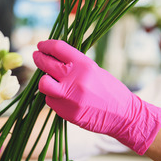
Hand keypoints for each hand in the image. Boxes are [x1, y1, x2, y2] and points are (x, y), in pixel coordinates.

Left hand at [32, 40, 160, 154]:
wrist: (123, 115)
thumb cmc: (109, 90)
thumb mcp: (94, 70)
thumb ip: (74, 64)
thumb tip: (53, 56)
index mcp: (84, 65)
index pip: (58, 48)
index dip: (46, 45)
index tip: (41, 46)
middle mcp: (75, 79)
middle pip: (46, 64)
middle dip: (38, 58)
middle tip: (37, 56)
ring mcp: (70, 97)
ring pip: (44, 84)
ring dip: (45, 81)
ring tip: (51, 80)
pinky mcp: (67, 112)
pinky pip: (51, 101)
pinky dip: (54, 98)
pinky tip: (64, 97)